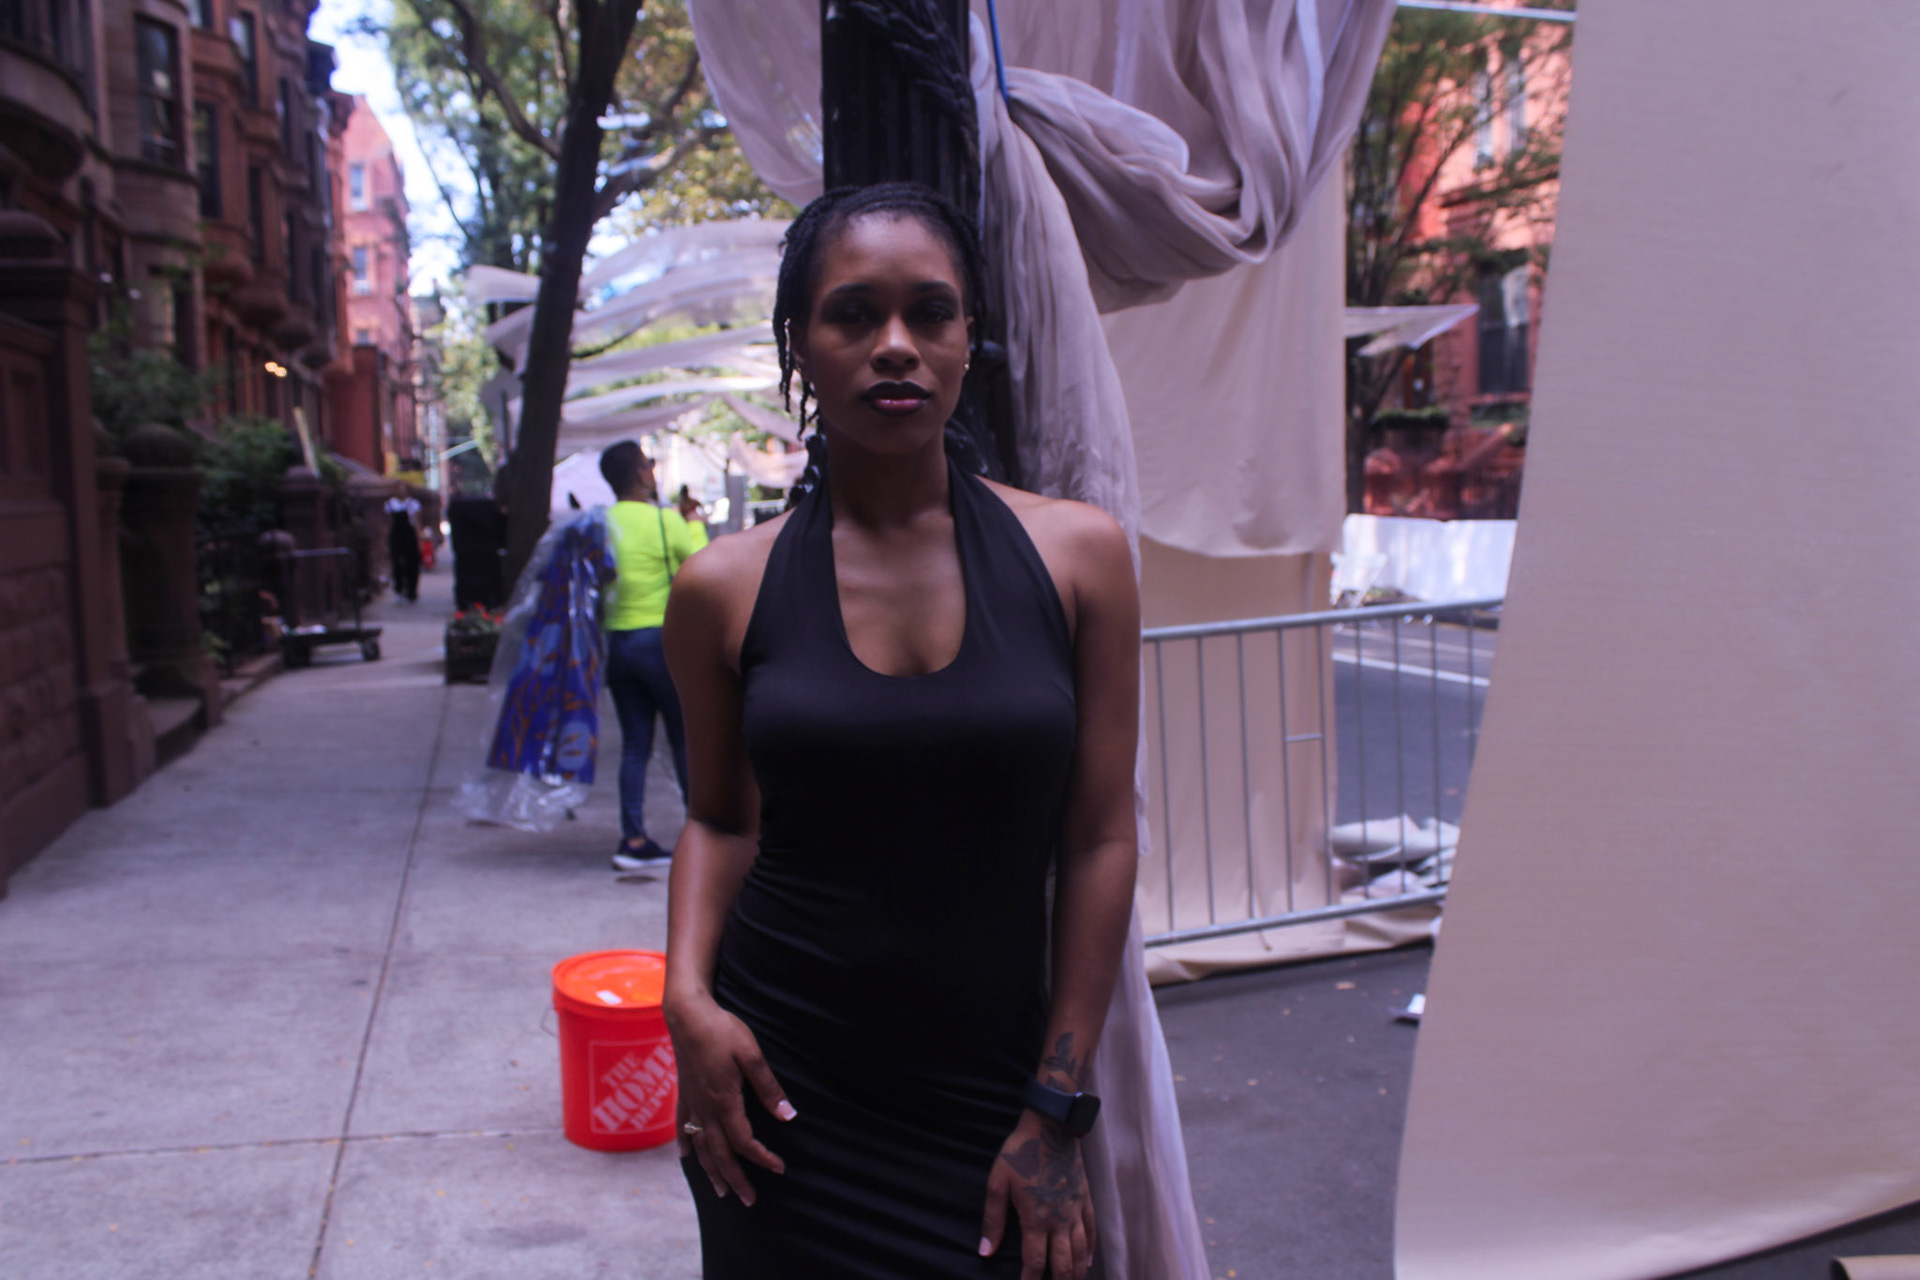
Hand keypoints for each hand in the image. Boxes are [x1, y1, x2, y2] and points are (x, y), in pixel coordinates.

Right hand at [665, 993, 795, 1205]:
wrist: (686, 1014)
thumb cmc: (722, 1030)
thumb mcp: (752, 1055)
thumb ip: (768, 1087)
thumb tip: (787, 1116)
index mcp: (725, 1101)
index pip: (744, 1141)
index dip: (762, 1158)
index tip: (779, 1168)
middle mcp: (705, 1108)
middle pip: (720, 1153)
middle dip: (735, 1179)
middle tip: (748, 1200)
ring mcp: (691, 1102)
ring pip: (700, 1147)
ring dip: (712, 1171)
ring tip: (721, 1191)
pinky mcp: (683, 1093)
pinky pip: (682, 1127)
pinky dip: (685, 1145)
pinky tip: (686, 1158)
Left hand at [978, 1109, 1095, 1278]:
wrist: (1050, 1127)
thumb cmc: (1020, 1153)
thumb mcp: (998, 1184)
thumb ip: (993, 1220)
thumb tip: (985, 1251)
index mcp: (1036, 1219)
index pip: (1035, 1262)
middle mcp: (1059, 1221)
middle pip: (1063, 1264)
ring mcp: (1076, 1211)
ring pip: (1081, 1252)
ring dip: (1076, 1273)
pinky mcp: (1086, 1199)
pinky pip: (1092, 1231)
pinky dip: (1090, 1250)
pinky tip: (1088, 1261)